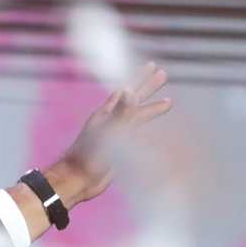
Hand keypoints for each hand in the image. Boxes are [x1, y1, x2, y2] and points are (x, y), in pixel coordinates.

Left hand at [46, 63, 172, 208]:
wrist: (77, 181)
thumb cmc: (89, 157)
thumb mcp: (109, 133)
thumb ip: (122, 113)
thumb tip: (129, 90)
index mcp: (107, 115)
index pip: (127, 91)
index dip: (140, 78)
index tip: (152, 65)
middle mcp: (111, 122)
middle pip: (134, 100)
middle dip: (149, 88)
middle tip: (164, 75)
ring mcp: (115, 136)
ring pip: (137, 118)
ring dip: (152, 109)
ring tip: (168, 102)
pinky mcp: (118, 150)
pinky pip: (137, 135)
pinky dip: (148, 130)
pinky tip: (156, 132)